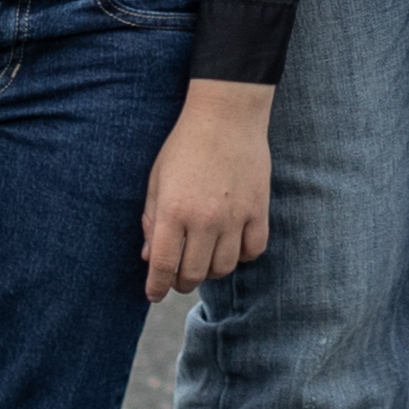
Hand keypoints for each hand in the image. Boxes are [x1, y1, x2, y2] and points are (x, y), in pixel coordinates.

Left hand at [143, 80, 275, 301]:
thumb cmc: (184, 145)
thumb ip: (150, 220)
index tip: (154, 294)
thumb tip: (149, 257)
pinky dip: (241, 255)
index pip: (163, 265)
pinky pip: (253, 250)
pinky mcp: (258, 209)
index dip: (156, 287)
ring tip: (205, 258)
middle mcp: (204, 219)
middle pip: (194, 274)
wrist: (226, 114)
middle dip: (181, 282)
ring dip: (211, 270)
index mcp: (173, 211)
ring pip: (224, 268)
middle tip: (179, 275)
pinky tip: (232, 245)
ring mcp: (234, 216)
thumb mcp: (156, 179)